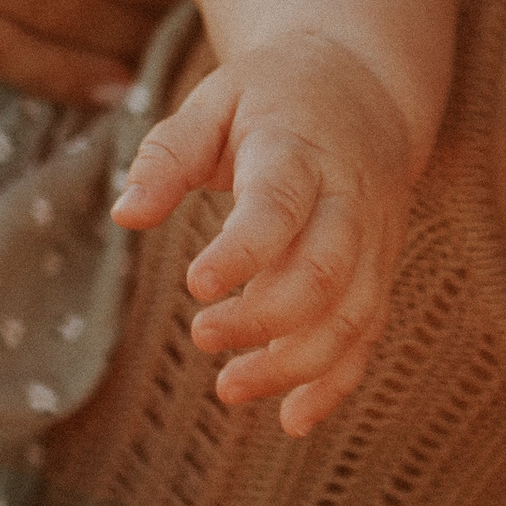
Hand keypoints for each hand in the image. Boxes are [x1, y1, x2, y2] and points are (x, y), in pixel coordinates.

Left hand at [115, 32, 415, 435]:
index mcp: (300, 148)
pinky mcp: (380, 269)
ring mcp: (373, 239)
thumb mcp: (212, 102)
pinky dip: (336, 382)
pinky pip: (368, 333)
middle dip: (264, 318)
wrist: (366, 87)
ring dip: (294, 363)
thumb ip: (167, 156)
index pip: (280, 206)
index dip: (244, 252)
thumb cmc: (270, 96)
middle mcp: (348, 198)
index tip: (195, 286)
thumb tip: (125, 215)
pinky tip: (292, 419)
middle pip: (324, 271)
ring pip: (351, 315)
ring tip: (229, 388)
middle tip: (201, 336)